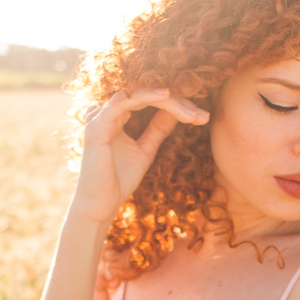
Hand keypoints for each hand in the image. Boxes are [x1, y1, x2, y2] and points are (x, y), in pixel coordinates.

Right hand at [70, 88, 209, 223]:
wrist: (101, 204)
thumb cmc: (119, 178)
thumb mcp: (146, 149)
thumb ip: (157, 128)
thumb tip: (177, 111)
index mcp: (116, 114)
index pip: (150, 100)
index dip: (178, 105)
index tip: (202, 117)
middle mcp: (106, 110)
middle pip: (147, 95)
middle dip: (178, 103)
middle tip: (202, 115)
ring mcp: (99, 116)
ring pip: (138, 95)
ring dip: (168, 101)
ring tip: (191, 112)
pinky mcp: (96, 126)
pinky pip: (122, 104)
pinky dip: (144, 98)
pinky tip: (164, 95)